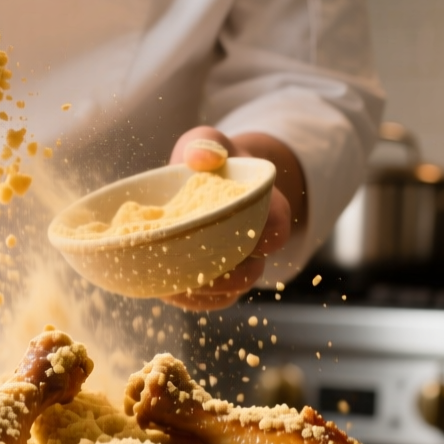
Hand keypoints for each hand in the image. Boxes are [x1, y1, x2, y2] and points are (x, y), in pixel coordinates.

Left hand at [161, 127, 304, 311]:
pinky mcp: (212, 283)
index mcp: (265, 209)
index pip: (275, 228)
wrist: (198, 184)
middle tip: (195, 265)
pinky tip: (167, 291)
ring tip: (175, 280)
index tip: (245, 236)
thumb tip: (200, 157)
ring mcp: (235, 268)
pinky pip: (208, 302)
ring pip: (229, 292)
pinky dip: (190, 299)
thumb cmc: (205, 163)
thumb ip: (205, 142)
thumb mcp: (207, 142)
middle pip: (251, 271)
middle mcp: (255, 245)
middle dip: (227, 273)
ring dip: (204, 290)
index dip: (263, 237)